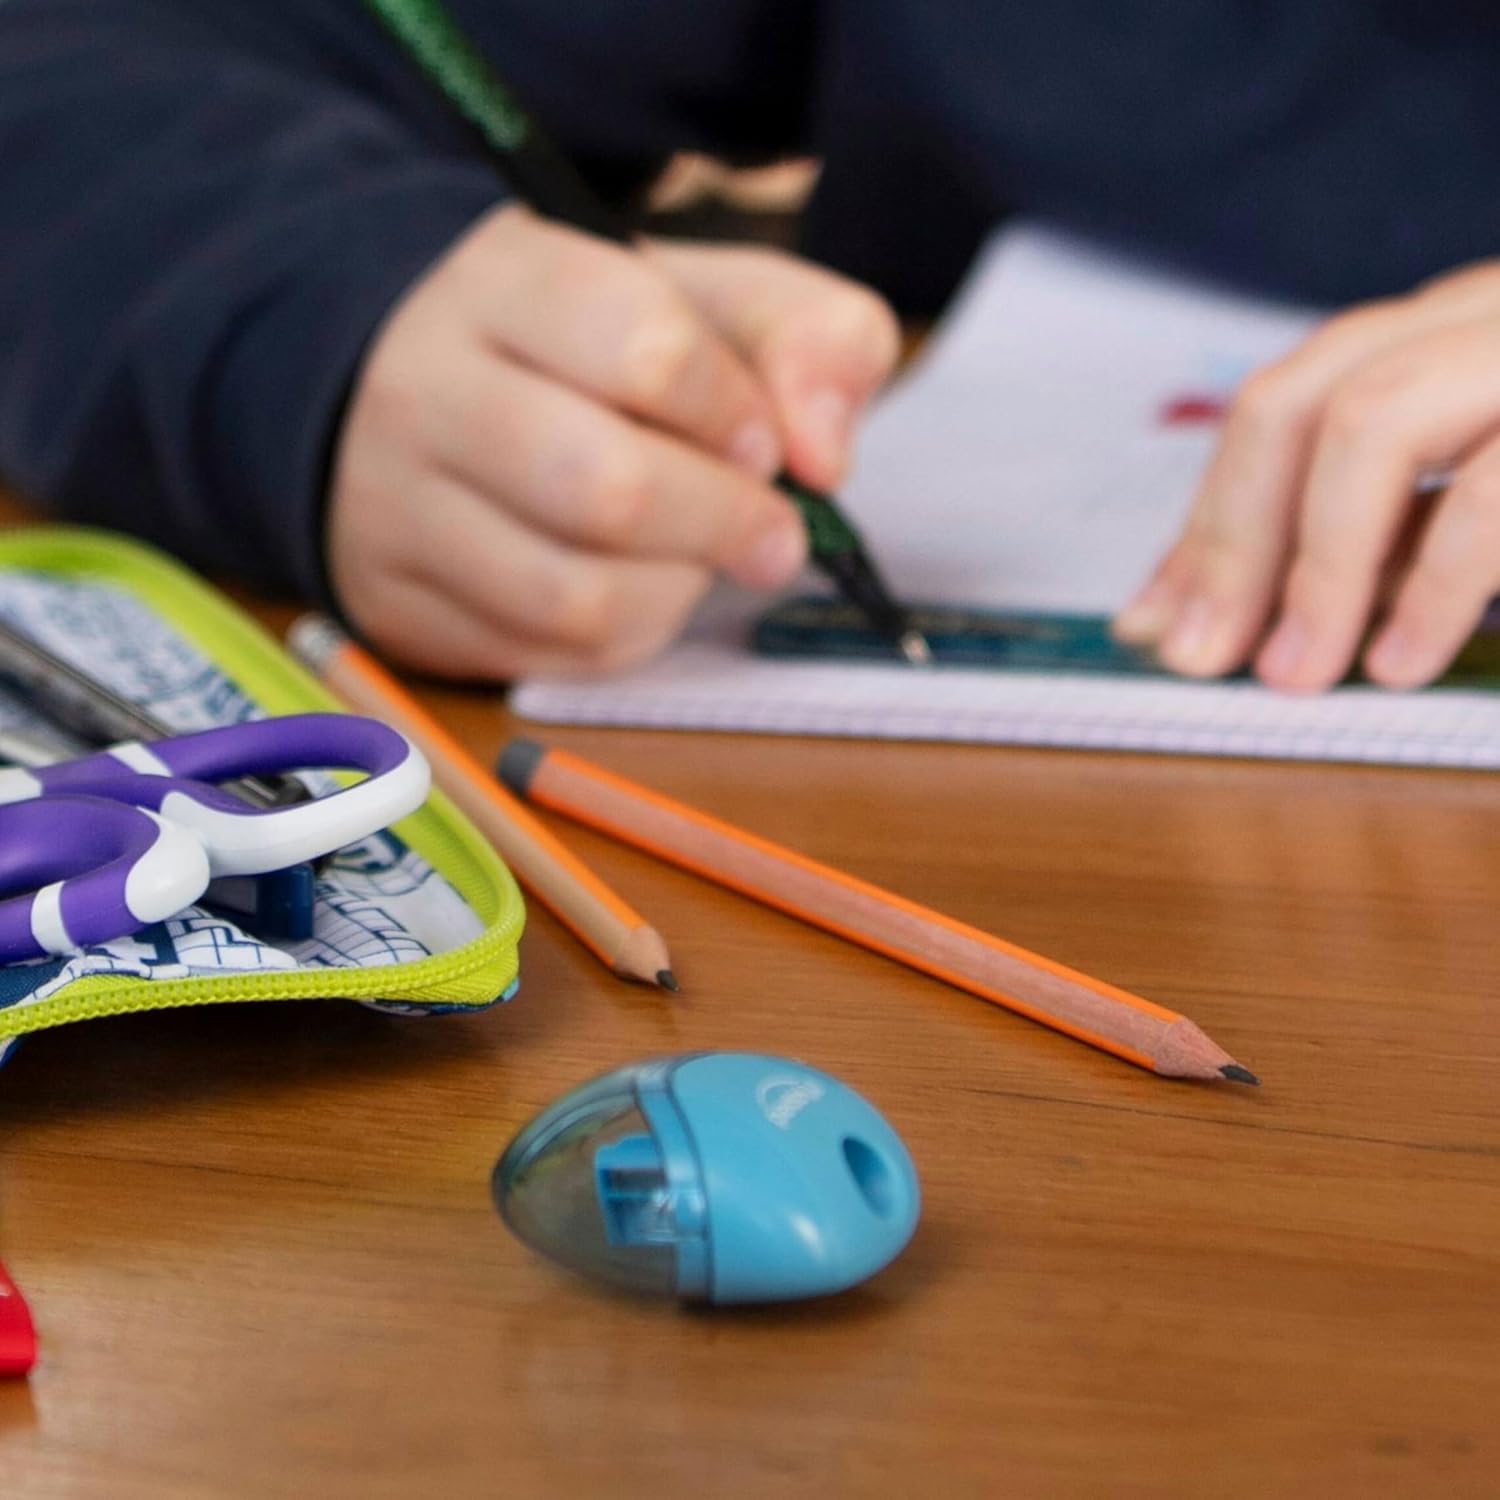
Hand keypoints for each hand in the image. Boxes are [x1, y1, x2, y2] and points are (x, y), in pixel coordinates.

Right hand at [327, 205, 898, 678]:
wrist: (404, 379)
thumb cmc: (582, 345)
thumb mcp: (701, 297)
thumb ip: (807, 338)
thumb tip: (825, 458)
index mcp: (505, 285)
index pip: (649, 353)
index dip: (739, 414)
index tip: (762, 441)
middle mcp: (424, 393)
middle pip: (611, 491)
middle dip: (727, 523)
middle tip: (772, 532)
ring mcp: (393, 509)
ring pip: (577, 597)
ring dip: (678, 591)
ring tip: (699, 558)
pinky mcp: (396, 603)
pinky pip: (550, 655)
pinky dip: (630, 636)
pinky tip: (641, 590)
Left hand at [1113, 260, 1499, 690]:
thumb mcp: (1469, 489)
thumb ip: (1361, 540)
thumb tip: (1185, 617)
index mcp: (1442, 332)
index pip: (1283, 405)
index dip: (1208, 519)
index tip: (1154, 622)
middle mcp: (1481, 317)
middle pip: (1304, 399)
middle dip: (1233, 538)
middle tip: (1199, 657)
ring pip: (1376, 420)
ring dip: (1316, 567)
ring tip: (1293, 674)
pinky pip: (1492, 493)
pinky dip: (1432, 586)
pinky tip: (1399, 661)